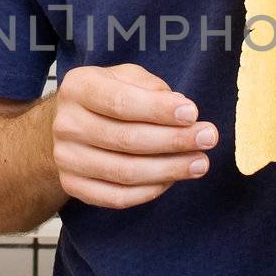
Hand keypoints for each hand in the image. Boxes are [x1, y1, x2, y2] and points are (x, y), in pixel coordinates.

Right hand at [52, 63, 218, 209]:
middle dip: (174, 140)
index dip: (159, 110)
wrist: (69, 126)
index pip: (120, 102)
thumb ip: (151, 87)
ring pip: (125, 172)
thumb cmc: (107, 98)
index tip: (192, 113)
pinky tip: (173, 179)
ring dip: (169, 169)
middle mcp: (66, 123)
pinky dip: (150, 191)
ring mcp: (66, 158)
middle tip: (208, 138)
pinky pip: (117, 197)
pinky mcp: (73, 185)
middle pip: (127, 139)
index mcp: (78, 87)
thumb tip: (181, 108)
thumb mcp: (126, 77)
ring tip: (200, 163)